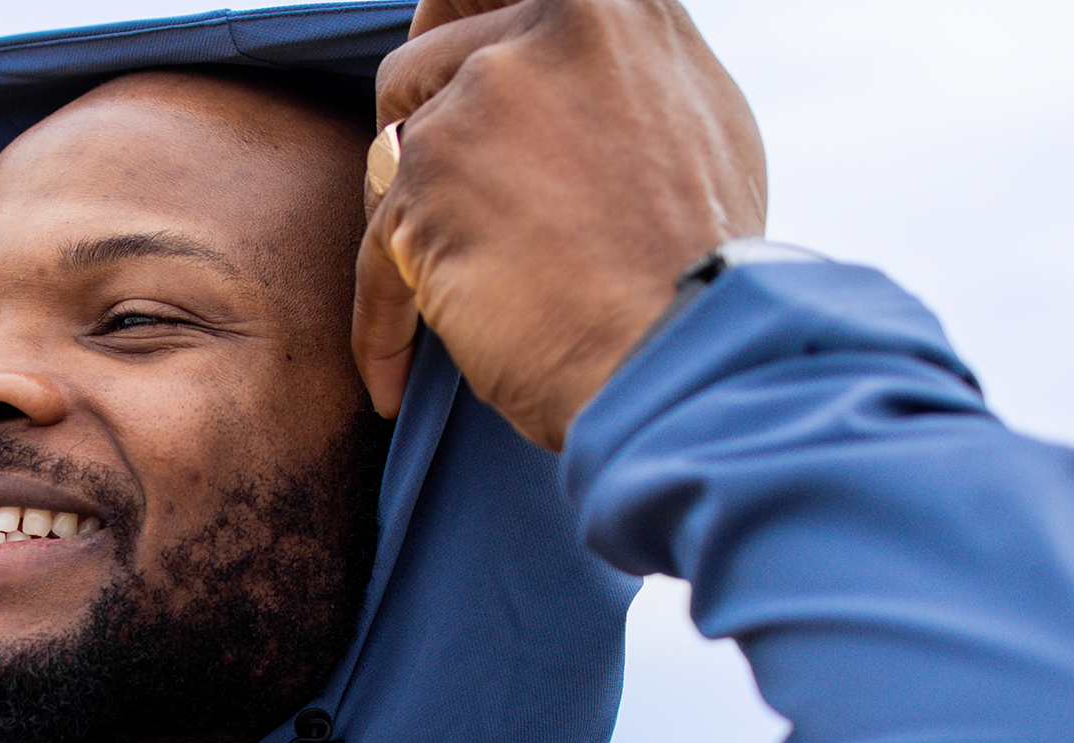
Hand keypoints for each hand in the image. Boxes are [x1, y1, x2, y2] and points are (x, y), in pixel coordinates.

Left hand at [351, 0, 766, 448]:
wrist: (684, 355)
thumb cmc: (699, 266)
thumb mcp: (691, 119)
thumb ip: (611, 76)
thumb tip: (563, 68)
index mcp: (612, 1)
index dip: (446, 46)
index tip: (437, 99)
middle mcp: (550, 25)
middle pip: (418, 70)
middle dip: (413, 144)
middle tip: (438, 217)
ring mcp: (485, 95)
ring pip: (384, 154)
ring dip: (399, 227)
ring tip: (436, 296)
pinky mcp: (428, 174)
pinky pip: (374, 246)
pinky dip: (380, 318)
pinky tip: (390, 374)